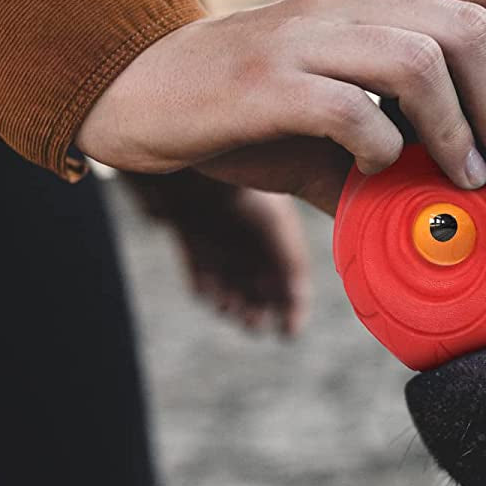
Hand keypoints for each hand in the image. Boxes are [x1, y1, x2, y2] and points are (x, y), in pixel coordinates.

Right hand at [76, 0, 485, 212]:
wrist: (133, 96)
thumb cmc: (236, 114)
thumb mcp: (321, 129)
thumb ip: (383, 154)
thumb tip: (443, 210)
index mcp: (364, 6)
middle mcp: (343, 6)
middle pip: (465, 22)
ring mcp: (305, 38)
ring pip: (418, 56)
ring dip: (459, 125)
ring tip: (468, 180)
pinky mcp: (266, 82)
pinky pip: (349, 107)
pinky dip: (382, 146)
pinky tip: (377, 173)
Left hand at [124, 172, 310, 333]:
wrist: (187, 153)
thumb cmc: (236, 187)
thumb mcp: (275, 226)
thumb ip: (291, 266)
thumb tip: (298, 310)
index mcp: (279, 230)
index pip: (293, 277)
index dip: (294, 306)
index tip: (288, 332)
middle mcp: (251, 234)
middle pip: (261, 283)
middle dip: (260, 308)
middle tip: (253, 323)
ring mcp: (220, 234)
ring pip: (229, 280)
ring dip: (232, 302)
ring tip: (230, 307)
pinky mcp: (188, 233)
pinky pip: (198, 269)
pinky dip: (203, 287)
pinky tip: (206, 292)